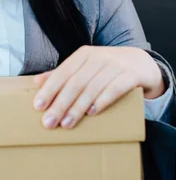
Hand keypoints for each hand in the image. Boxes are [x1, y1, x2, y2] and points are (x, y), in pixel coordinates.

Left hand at [33, 45, 164, 128]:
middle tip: (49, 122)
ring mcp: (116, 65)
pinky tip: (92, 113)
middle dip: (60, 104)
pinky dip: (102, 100)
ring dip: (78, 107)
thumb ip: (62, 75)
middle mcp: (98, 57)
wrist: (142, 63)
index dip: (50, 89)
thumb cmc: (107, 69)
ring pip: (93, 87)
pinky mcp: (131, 75)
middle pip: (75, 82)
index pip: (63, 72)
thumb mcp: (85, 67)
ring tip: (67, 124)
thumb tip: (36, 83)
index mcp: (83, 55)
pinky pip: (115, 88)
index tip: (38, 106)